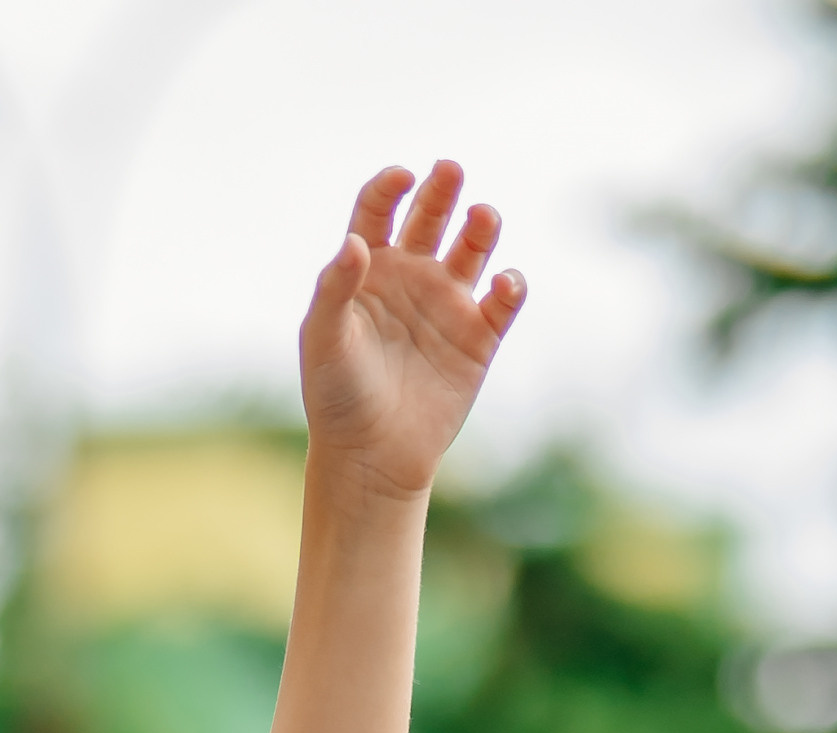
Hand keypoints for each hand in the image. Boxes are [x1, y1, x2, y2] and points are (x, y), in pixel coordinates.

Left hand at [299, 162, 524, 503]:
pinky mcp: (479, 337)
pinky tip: (503, 284)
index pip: (378, 211)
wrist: (371, 457)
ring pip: (473, 247)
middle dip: (442, 190)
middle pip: (431, 215)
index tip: (401, 179)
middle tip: (450, 171)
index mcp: (368, 270)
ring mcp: (447, 304)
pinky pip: (503, 300)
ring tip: (481, 218)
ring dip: (481, 226)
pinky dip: (511, 285)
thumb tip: (355, 244)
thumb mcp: (325, 340)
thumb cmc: (337, 398)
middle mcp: (411, 277)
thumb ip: (335, 288)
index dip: (389, 188)